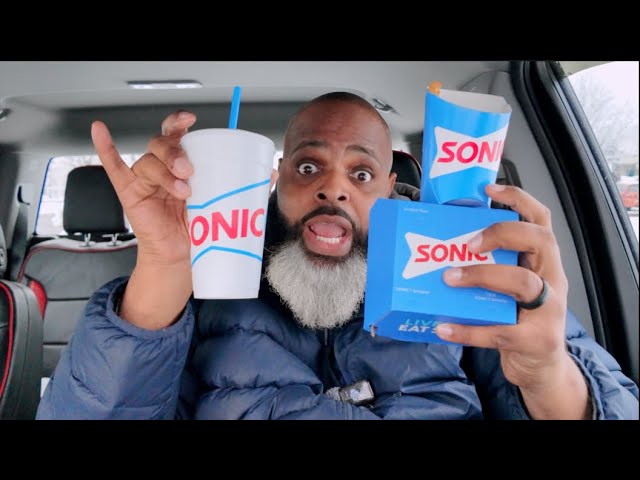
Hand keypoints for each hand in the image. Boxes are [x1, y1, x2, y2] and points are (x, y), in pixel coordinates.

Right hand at [91, 112, 278, 329]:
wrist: (185, 259)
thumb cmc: (201, 229)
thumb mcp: (222, 204)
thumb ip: (241, 187)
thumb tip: (268, 173)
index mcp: (183, 164)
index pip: (179, 135)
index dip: (181, 123)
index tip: (192, 120)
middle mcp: (162, 167)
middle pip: (161, 144)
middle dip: (175, 153)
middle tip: (189, 169)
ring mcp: (144, 180)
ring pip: (147, 161)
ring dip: (164, 172)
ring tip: (182, 190)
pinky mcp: (130, 194)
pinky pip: (113, 168)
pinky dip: (106, 149)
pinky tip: (100, 132)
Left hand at [434, 184, 590, 418]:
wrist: (541, 368)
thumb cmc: (519, 320)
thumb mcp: (513, 289)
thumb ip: (493, 268)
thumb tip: (442, 247)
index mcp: (543, 263)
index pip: (542, 220)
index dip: (520, 199)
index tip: (490, 188)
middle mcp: (552, 281)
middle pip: (539, 241)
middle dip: (502, 234)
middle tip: (469, 243)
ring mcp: (548, 311)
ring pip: (522, 283)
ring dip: (481, 276)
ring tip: (448, 278)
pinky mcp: (535, 340)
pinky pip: (499, 331)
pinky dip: (468, 330)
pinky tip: (444, 328)